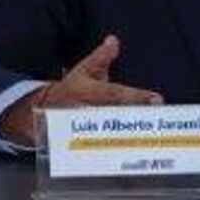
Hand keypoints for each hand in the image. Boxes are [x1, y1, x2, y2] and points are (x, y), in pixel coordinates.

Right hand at [0, 35, 162, 146]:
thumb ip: (102, 57)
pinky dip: (113, 155)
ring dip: (127, 138)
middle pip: (112, 116)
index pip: (115, 93)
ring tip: (150, 141)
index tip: (157, 99)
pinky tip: (132, 158)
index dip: (136, 96)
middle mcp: (81, 110)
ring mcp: (79, 130)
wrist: (40, 109)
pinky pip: (98, 151)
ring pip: (106, 135)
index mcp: (85, 90)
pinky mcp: (77, 144)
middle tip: (158, 121)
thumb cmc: (72, 88)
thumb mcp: (85, 70)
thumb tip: (114, 41)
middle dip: (135, 119)